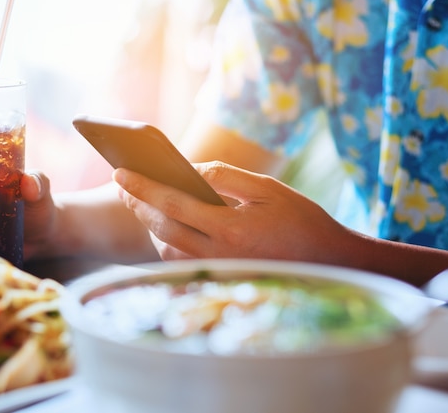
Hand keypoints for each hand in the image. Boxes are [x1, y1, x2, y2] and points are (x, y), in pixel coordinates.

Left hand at [112, 161, 349, 263]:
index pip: (173, 205)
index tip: (119, 173)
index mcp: (231, 229)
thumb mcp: (267, 189)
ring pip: (167, 249)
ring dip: (148, 224)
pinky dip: (165, 241)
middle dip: (137, 205)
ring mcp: (218, 270)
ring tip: (139, 200)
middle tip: (120, 184)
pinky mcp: (219, 278)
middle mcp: (219, 255)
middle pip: (162, 229)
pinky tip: (163, 224)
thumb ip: (225, 176)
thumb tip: (190, 170)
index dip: (143, 188)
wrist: (328, 263)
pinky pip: (180, 261)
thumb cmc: (300, 220)